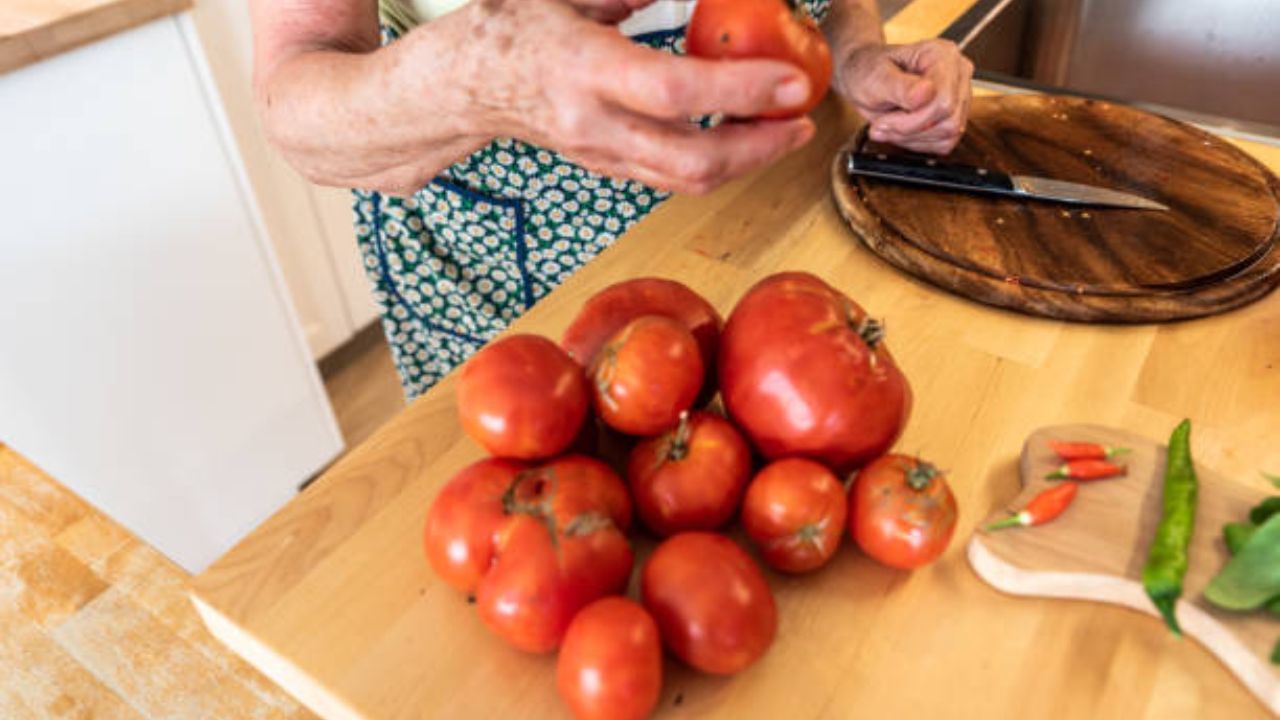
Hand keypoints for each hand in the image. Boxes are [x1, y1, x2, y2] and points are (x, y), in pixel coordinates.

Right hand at [449, 0, 814, 194]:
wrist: (460, 88)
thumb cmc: (507, 31)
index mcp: (583, 70)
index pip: (676, 93)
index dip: (741, 91)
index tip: (791, 81)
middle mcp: (594, 124)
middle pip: (692, 162)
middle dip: (760, 149)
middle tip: (803, 119)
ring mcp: (601, 154)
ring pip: (688, 181)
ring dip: (747, 162)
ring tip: (785, 129)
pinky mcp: (608, 167)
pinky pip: (672, 179)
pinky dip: (718, 164)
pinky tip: (743, 136)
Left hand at [835, 39, 973, 154]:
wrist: (862, 77)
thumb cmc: (867, 71)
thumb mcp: (875, 78)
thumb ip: (900, 86)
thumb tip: (926, 92)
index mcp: (942, 55)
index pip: (944, 100)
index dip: (914, 119)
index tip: (884, 121)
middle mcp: (957, 73)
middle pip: (948, 120)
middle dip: (909, 129)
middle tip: (881, 124)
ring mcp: (958, 95)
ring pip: (948, 134)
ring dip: (911, 137)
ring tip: (888, 124)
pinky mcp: (953, 116)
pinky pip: (944, 142)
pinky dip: (918, 142)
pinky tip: (900, 130)